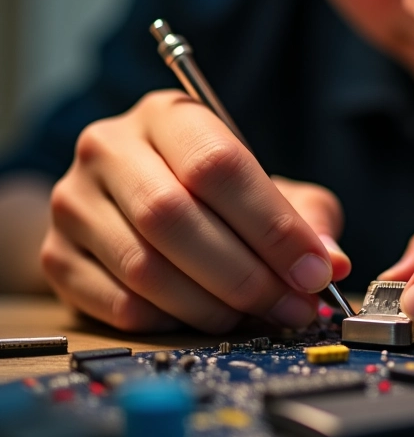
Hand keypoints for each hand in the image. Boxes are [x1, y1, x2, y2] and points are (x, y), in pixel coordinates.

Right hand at [41, 90, 349, 332]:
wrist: (139, 198)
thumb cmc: (217, 192)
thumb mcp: (269, 186)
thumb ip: (305, 216)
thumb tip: (331, 263)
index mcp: (168, 115)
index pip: (217, 165)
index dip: (272, 226)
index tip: (314, 271)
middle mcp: (109, 148)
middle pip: (174, 217)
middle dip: (246, 274)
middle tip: (293, 305)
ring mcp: (75, 202)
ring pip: (145, 267)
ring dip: (215, 306)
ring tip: (260, 314)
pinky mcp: (58, 256)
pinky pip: (120, 304)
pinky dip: (175, 321)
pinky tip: (209, 315)